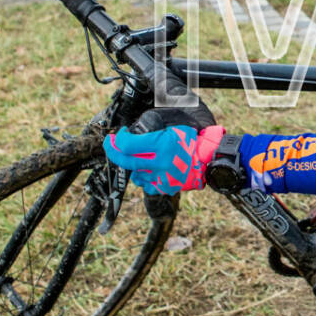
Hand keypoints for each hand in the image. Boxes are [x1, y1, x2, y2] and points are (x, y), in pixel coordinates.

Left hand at [104, 123, 225, 194]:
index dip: (119, 139)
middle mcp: (161, 163)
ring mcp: (161, 178)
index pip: (128, 145)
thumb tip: (128, 133)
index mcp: (163, 145)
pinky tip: (148, 167)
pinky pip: (143, 183)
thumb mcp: (170, 127)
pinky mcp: (162, 188)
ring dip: (130, 163)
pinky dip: (141, 175)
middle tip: (111, 144)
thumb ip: (149, 129)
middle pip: (125, 160)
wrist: (204, 160)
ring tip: (139, 155)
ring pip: (133, 172)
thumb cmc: (188, 140)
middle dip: (113, 151)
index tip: (120, 134)